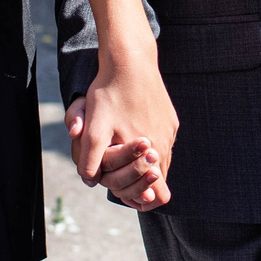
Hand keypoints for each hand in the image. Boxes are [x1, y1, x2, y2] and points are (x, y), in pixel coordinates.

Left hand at [69, 50, 177, 210]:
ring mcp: (169, 131)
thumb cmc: (109, 94)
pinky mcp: (170, 118)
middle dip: (139, 180)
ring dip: (143, 162)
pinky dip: (149, 145)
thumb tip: (90, 181)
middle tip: (118, 170)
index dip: (142, 200)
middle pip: (158, 179)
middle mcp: (165, 145)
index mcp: (151, 154)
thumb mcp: (94, 128)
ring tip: (122, 149)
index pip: (158, 195)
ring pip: (160, 159)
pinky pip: (162, 141)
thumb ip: (92, 160)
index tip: (126, 192)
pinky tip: (131, 129)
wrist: (129, 60)